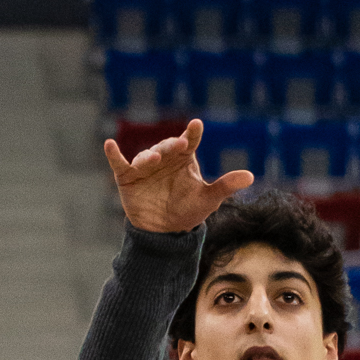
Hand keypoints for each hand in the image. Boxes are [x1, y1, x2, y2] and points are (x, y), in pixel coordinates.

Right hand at [102, 119, 253, 234]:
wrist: (164, 233)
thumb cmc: (188, 212)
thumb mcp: (208, 199)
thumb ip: (226, 185)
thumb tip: (251, 176)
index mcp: (184, 158)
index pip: (190, 141)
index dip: (193, 133)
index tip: (197, 125)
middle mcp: (164, 158)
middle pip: (167, 146)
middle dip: (171, 144)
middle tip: (179, 145)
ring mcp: (145, 166)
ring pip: (146, 156)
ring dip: (149, 155)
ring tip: (155, 158)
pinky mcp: (128, 177)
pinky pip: (119, 163)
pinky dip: (114, 154)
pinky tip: (109, 144)